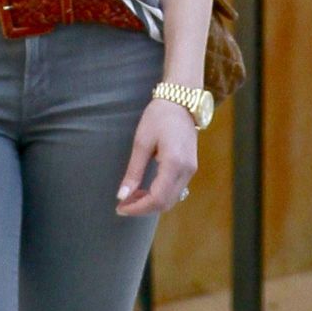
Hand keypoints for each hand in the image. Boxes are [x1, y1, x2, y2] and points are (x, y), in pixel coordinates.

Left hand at [115, 98, 196, 216]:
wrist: (181, 102)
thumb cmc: (159, 117)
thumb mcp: (141, 143)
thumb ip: (133, 172)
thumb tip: (122, 196)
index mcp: (174, 164)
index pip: (157, 198)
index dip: (138, 208)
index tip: (120, 208)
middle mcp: (186, 171)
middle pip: (165, 203)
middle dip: (143, 208)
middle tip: (122, 204)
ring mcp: (191, 170)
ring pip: (171, 199)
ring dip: (150, 203)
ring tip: (130, 197)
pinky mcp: (190, 168)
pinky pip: (175, 190)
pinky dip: (159, 195)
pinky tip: (144, 190)